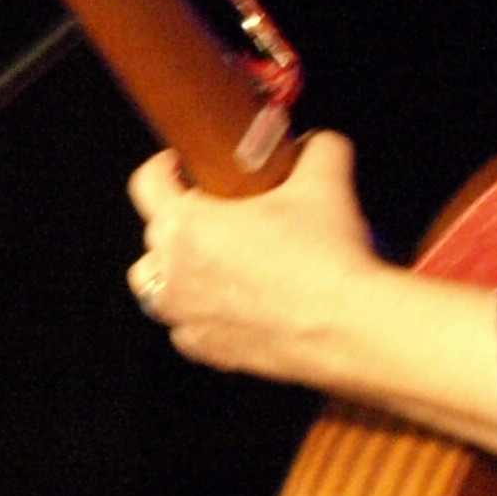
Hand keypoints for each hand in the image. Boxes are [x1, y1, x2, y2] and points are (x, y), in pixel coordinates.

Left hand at [124, 132, 389, 385]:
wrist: (349, 326)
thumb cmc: (326, 256)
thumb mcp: (325, 180)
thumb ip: (316, 148)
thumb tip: (314, 144)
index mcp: (185, 225)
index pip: (147, 184)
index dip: (164, 167)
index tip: (181, 165)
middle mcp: (172, 274)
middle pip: (154, 236)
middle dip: (180, 220)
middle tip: (217, 212)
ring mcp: (186, 318)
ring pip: (158, 288)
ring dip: (178, 271)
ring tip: (217, 260)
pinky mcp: (208, 351)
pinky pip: (188, 328)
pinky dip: (202, 314)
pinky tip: (237, 302)